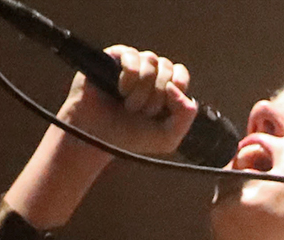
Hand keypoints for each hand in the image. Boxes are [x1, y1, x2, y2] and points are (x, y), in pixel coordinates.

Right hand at [56, 46, 197, 159]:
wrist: (97, 138)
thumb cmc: (129, 137)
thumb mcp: (168, 138)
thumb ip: (186, 116)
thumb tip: (175, 87)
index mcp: (163, 87)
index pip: (181, 73)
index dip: (177, 88)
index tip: (164, 108)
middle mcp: (149, 72)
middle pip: (167, 67)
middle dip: (157, 95)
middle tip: (142, 113)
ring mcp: (131, 62)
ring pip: (151, 61)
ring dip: (142, 90)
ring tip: (129, 106)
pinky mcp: (113, 57)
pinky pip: (132, 57)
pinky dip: (130, 78)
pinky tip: (120, 91)